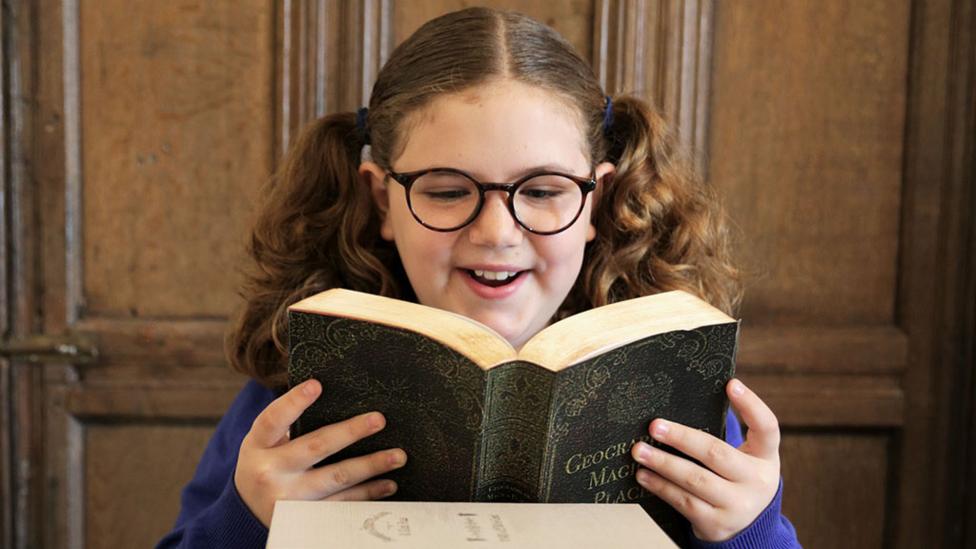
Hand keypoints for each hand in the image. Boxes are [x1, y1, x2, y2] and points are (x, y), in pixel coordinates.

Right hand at [234, 379, 406, 525]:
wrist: (246, 512)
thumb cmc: (265, 461)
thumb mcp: (264, 442)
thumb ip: (288, 423)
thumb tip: (335, 395)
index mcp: (258, 445)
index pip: (274, 419)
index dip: (294, 402)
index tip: (317, 385)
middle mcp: (270, 472)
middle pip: (315, 447)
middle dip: (350, 432)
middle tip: (379, 419)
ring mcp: (289, 498)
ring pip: (336, 478)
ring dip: (370, 465)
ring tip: (398, 456)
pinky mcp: (306, 517)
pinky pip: (342, 503)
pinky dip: (368, 494)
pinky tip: (389, 484)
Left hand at [630, 378, 779, 541]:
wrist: (746, 529)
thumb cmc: (736, 480)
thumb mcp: (744, 460)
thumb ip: (721, 438)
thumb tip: (676, 407)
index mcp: (765, 458)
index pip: (767, 428)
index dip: (752, 405)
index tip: (731, 384)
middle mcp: (757, 482)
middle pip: (717, 454)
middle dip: (682, 438)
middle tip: (654, 426)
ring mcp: (738, 506)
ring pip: (695, 480)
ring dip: (663, 463)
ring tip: (639, 451)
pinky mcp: (717, 524)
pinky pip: (684, 502)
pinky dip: (661, 487)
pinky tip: (644, 475)